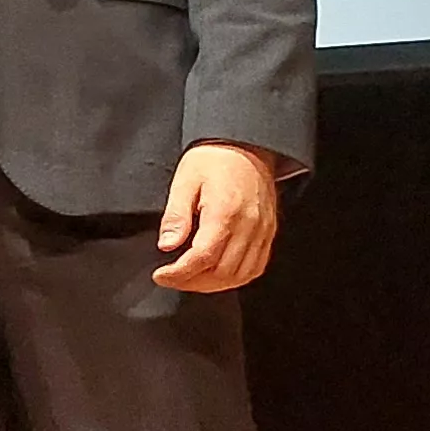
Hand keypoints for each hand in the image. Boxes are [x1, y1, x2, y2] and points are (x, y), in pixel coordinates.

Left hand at [153, 142, 280, 293]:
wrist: (246, 145)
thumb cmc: (213, 160)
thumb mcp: (184, 181)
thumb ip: (176, 215)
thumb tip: (166, 245)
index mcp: (225, 213)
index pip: (202, 257)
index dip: (179, 273)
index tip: (160, 276)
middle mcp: (249, 226)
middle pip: (222, 272)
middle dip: (192, 282)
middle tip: (170, 278)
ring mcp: (262, 231)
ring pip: (241, 274)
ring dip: (213, 284)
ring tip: (189, 279)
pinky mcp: (269, 232)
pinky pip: (256, 266)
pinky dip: (235, 277)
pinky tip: (216, 275)